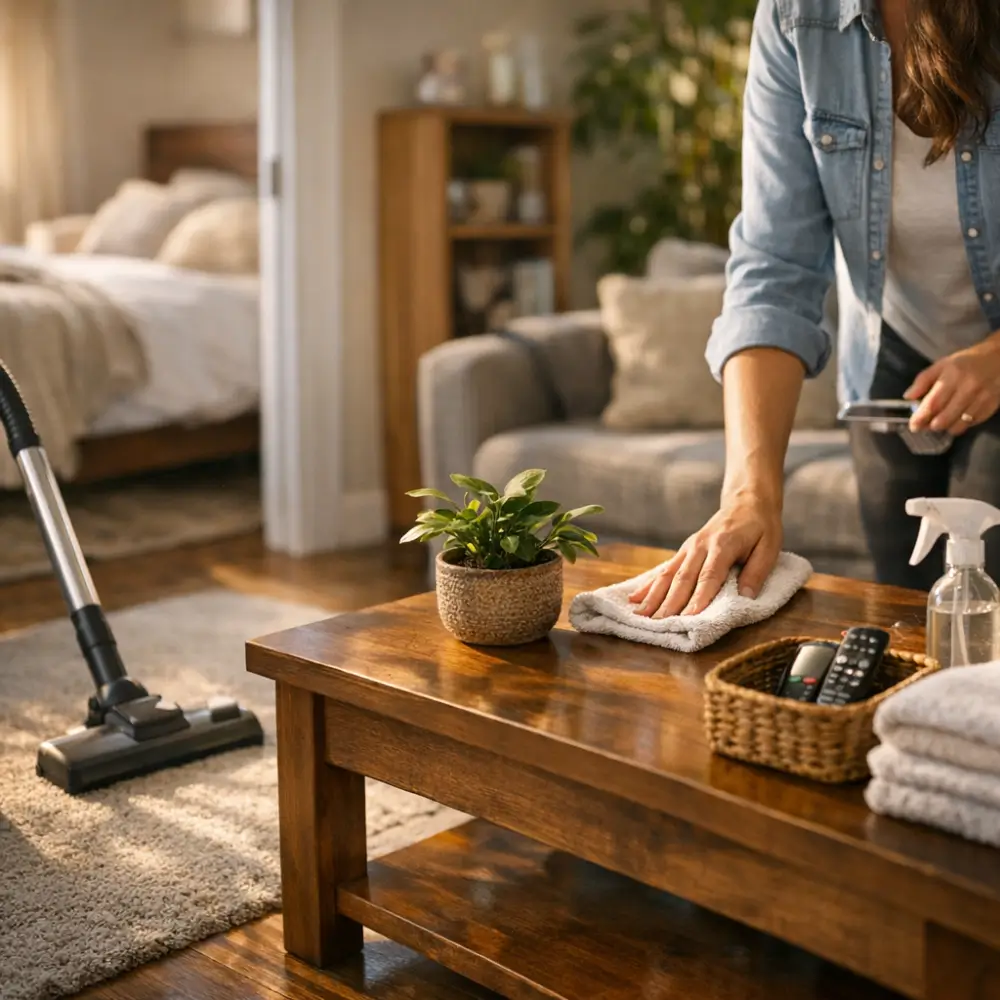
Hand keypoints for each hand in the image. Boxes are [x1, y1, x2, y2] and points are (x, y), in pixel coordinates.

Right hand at [628, 495, 782, 617]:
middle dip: (669, 603)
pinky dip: (649, 584)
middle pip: (683, 578)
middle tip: (658, 624)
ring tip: (640, 615)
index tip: (689, 617)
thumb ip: (757, 572)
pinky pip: (664, 569)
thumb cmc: (760, 527)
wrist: (746, 501)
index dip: (698, 597)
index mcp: (723, 545)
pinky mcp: (684, 551)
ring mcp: (689, 548)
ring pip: (668, 574)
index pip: (709, 576)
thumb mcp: (770, 547)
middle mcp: (700, 546)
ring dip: (653, 596)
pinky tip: (635, 597)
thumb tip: (746, 597)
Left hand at [905, 338, 999, 435]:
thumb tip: (908, 396)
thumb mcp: (942, 365)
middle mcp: (968, 388)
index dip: (921, 417)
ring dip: (946, 428)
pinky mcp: (991, 406)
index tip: (913, 426)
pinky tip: (956, 419)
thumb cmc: (966, 362)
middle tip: (926, 425)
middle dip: (931, 425)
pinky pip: (972, 424)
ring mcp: (982, 398)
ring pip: (958, 425)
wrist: (998, 358)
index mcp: (952, 375)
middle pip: (944, 418)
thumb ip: (923, 380)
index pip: (933, 403)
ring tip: (940, 422)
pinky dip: (961, 425)